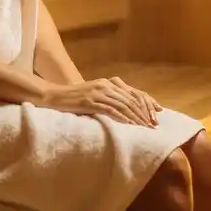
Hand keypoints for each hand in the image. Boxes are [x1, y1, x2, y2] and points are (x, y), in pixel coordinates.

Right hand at [41, 77, 160, 126]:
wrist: (54, 96)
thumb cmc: (74, 99)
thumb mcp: (94, 95)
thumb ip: (108, 99)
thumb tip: (124, 110)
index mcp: (107, 83)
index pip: (132, 93)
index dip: (145, 103)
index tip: (156, 113)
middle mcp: (105, 85)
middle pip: (130, 99)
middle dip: (143, 113)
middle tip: (153, 125)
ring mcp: (98, 93)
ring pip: (123, 105)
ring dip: (136, 118)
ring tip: (144, 128)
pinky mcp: (91, 102)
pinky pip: (111, 110)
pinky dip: (122, 118)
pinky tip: (129, 126)